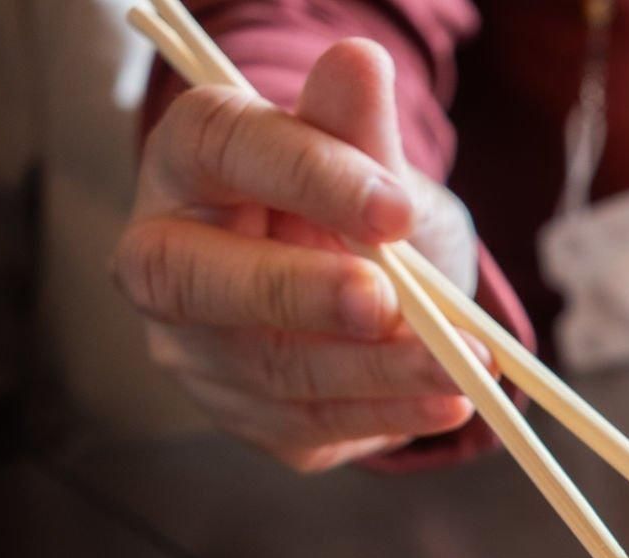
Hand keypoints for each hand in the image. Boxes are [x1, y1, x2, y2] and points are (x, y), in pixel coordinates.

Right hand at [114, 39, 486, 471]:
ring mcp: (195, 348)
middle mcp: (162, 260)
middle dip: (303, 294)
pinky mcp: (245, 413)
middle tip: (390, 303)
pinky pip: (310, 424)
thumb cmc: (350, 206)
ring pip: (273, 367)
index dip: (306, 176)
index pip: (222, 150)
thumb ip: (356, 127)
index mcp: (186, 164)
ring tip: (466, 365)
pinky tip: (448, 403)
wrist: (362, 284)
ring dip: (378, 372)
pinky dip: (387, 416)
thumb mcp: (363, 161)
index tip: (394, 209)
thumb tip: (359, 62)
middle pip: (200, 281)